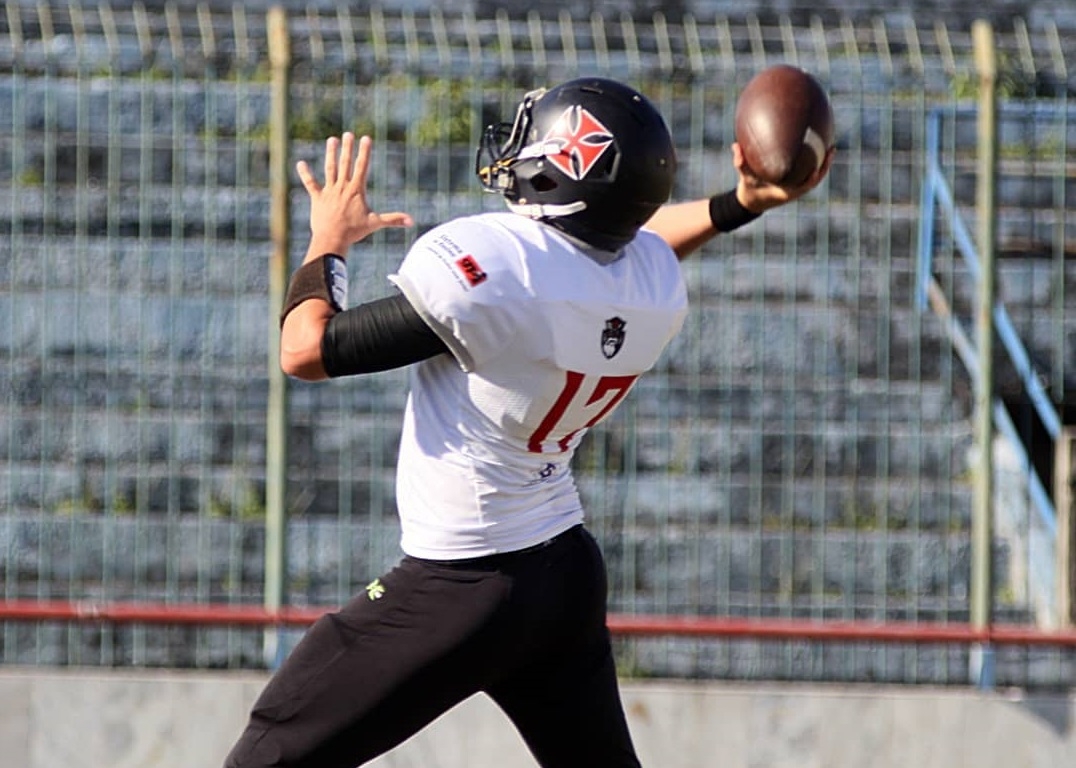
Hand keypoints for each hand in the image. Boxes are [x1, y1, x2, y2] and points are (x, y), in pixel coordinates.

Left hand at [296, 132, 412, 256]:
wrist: (332, 239)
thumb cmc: (354, 231)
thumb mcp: (375, 223)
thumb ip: (393, 220)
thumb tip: (412, 221)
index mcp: (356, 190)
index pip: (362, 166)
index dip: (364, 152)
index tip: (366, 138)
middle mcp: (342, 187)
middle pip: (345, 163)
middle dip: (348, 148)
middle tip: (348, 134)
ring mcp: (329, 191)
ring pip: (330, 168)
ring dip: (331, 153)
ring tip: (332, 140)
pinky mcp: (317, 198)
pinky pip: (310, 183)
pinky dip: (305, 173)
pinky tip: (300, 163)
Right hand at [732, 141, 834, 213]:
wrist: (751, 201)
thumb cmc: (749, 190)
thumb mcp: (744, 177)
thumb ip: (741, 163)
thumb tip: (735, 146)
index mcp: (786, 192)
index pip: (804, 186)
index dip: (813, 177)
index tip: (819, 167)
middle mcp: (795, 190)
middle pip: (815, 178)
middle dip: (825, 165)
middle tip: (832, 149)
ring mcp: (796, 186)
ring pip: (814, 174)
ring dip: (823, 162)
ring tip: (831, 146)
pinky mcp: (795, 182)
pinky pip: (807, 171)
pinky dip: (813, 161)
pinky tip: (816, 147)